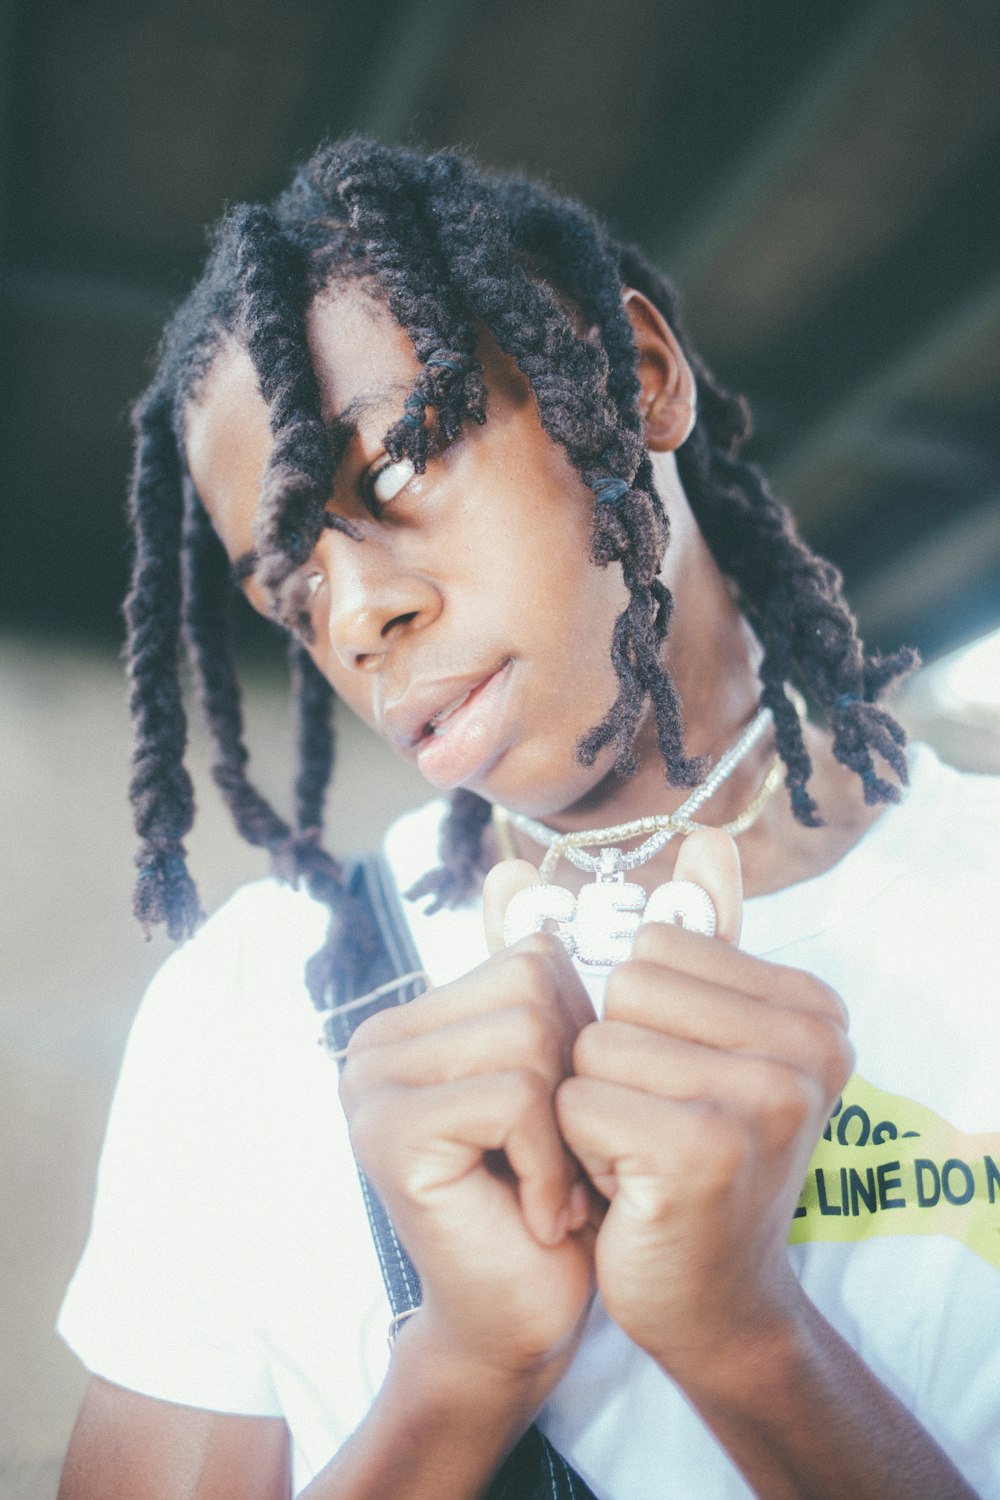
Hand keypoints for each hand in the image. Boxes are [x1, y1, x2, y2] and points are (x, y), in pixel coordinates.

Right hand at [339, 921, 595, 1380]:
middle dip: (575, 1079)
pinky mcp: (389, 1130)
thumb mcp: (564, 1074)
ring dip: (566, 1126)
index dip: (579, 1038)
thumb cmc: (553, 1199)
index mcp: (417, 1017)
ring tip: (551, 1185)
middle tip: (561, 1160)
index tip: (564, 1120)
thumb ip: (545, 974)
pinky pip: (514, 1094)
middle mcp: (379, 1040)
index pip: (533, 955)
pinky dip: (549, 1159)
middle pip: (532, 985)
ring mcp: (371, 1083)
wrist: (524, 1321)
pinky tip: (535, 1211)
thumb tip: (513, 865)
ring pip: (528, 1034)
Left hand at [555, 828, 853, 1384]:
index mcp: (812, 1007)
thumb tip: (701, 838)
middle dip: (610, 1062)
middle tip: (655, 1123)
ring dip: (593, 1107)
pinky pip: (578, 1102)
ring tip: (642, 1154)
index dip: (640, 1019)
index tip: (680, 1082)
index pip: (657, 948)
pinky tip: (628, 1188)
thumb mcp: (693, 1041)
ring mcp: (766, 1098)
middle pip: (624, 989)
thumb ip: (693, 941)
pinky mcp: (707, 1150)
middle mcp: (809, 1045)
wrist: (708, 1299)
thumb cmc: (685, 1156)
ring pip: (594, 1043)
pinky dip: (580, 1151)